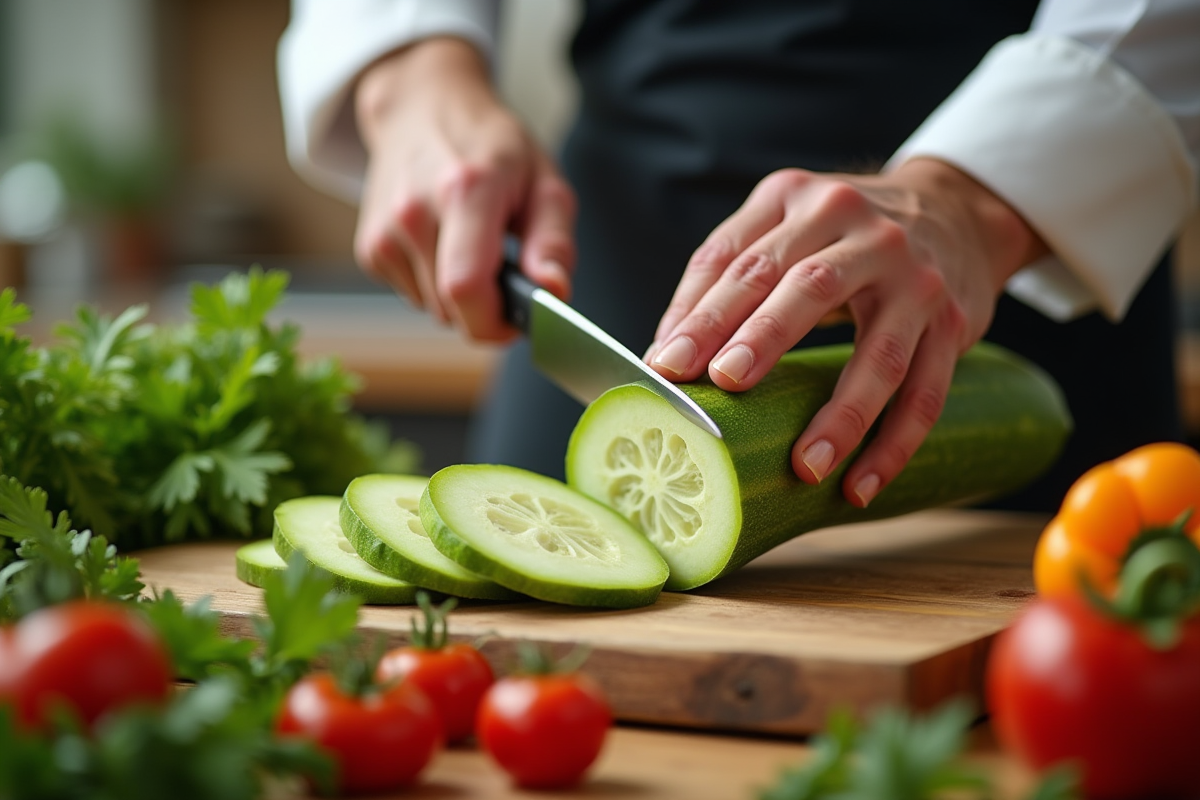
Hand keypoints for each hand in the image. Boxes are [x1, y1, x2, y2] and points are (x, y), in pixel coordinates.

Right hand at [354, 38, 575, 340]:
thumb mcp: (544, 181)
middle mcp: (414, 211)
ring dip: (460, 297)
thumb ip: (553, 240)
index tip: (516, 323)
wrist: (422, 108)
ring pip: (432, 308)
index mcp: (465, 190)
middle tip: (506, 272)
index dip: (494, 323)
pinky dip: (435, 285)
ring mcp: (385, 230)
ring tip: (474, 247)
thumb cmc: (491, 145)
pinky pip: (412, 296)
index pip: (465, 287)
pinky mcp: (369, 247)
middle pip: (451, 309)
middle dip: (486, 309)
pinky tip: (444, 244)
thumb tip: (554, 292)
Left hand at [645, 159, 1046, 506]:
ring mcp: (916, 280)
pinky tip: (859, 487)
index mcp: (805, 202)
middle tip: (724, 383)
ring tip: (802, 465)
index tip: (666, 365)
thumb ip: (725, 273)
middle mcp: (867, 233)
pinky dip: (893, 446)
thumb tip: (664, 351)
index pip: (745, 260)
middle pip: (810, 288)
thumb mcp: (783, 223)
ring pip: (880, 354)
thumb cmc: (842, 234)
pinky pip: (925, 395)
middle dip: (762, 338)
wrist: (954, 212)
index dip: (703, 313)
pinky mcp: (953, 324)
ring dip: (841, 415)